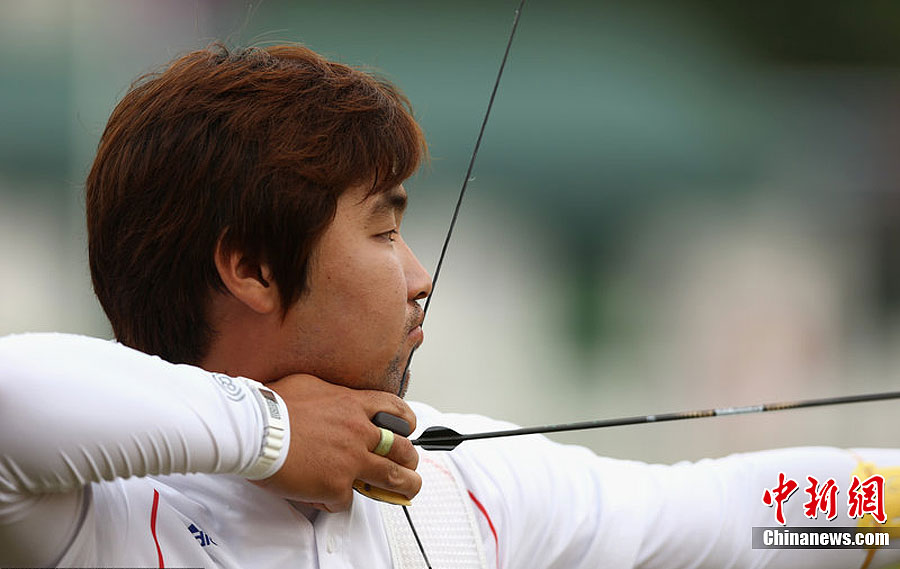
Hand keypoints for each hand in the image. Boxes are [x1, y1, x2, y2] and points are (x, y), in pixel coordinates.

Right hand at [251, 373, 420, 511]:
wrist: (255, 428)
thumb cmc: (272, 406)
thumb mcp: (308, 385)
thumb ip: (329, 394)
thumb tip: (331, 398)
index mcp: (353, 405)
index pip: (395, 410)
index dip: (407, 422)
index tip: (408, 429)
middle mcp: (358, 432)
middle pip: (402, 449)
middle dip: (410, 460)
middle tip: (409, 466)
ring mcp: (351, 460)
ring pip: (393, 478)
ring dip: (404, 486)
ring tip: (405, 492)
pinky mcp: (336, 485)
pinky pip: (347, 500)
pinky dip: (337, 501)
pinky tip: (326, 497)